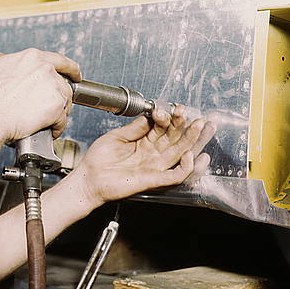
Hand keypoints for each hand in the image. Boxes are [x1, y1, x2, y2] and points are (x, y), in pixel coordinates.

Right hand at [0, 48, 81, 142]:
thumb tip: (0, 58)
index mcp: (32, 57)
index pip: (59, 60)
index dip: (70, 69)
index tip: (74, 74)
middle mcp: (45, 69)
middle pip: (63, 83)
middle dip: (59, 96)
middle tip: (52, 105)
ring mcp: (53, 87)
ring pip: (65, 101)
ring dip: (59, 112)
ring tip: (47, 120)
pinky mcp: (56, 107)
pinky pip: (63, 120)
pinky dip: (57, 127)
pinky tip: (49, 130)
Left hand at [67, 104, 214, 206]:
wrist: (88, 179)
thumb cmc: (98, 160)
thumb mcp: (117, 136)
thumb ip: (137, 127)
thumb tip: (151, 113)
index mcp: (144, 141)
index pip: (163, 128)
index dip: (169, 118)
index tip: (168, 108)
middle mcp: (152, 154)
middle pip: (176, 139)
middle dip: (188, 127)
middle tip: (197, 116)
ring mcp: (154, 166)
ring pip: (180, 153)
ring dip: (192, 141)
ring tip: (201, 127)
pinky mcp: (153, 179)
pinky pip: (175, 175)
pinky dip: (186, 167)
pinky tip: (190, 155)